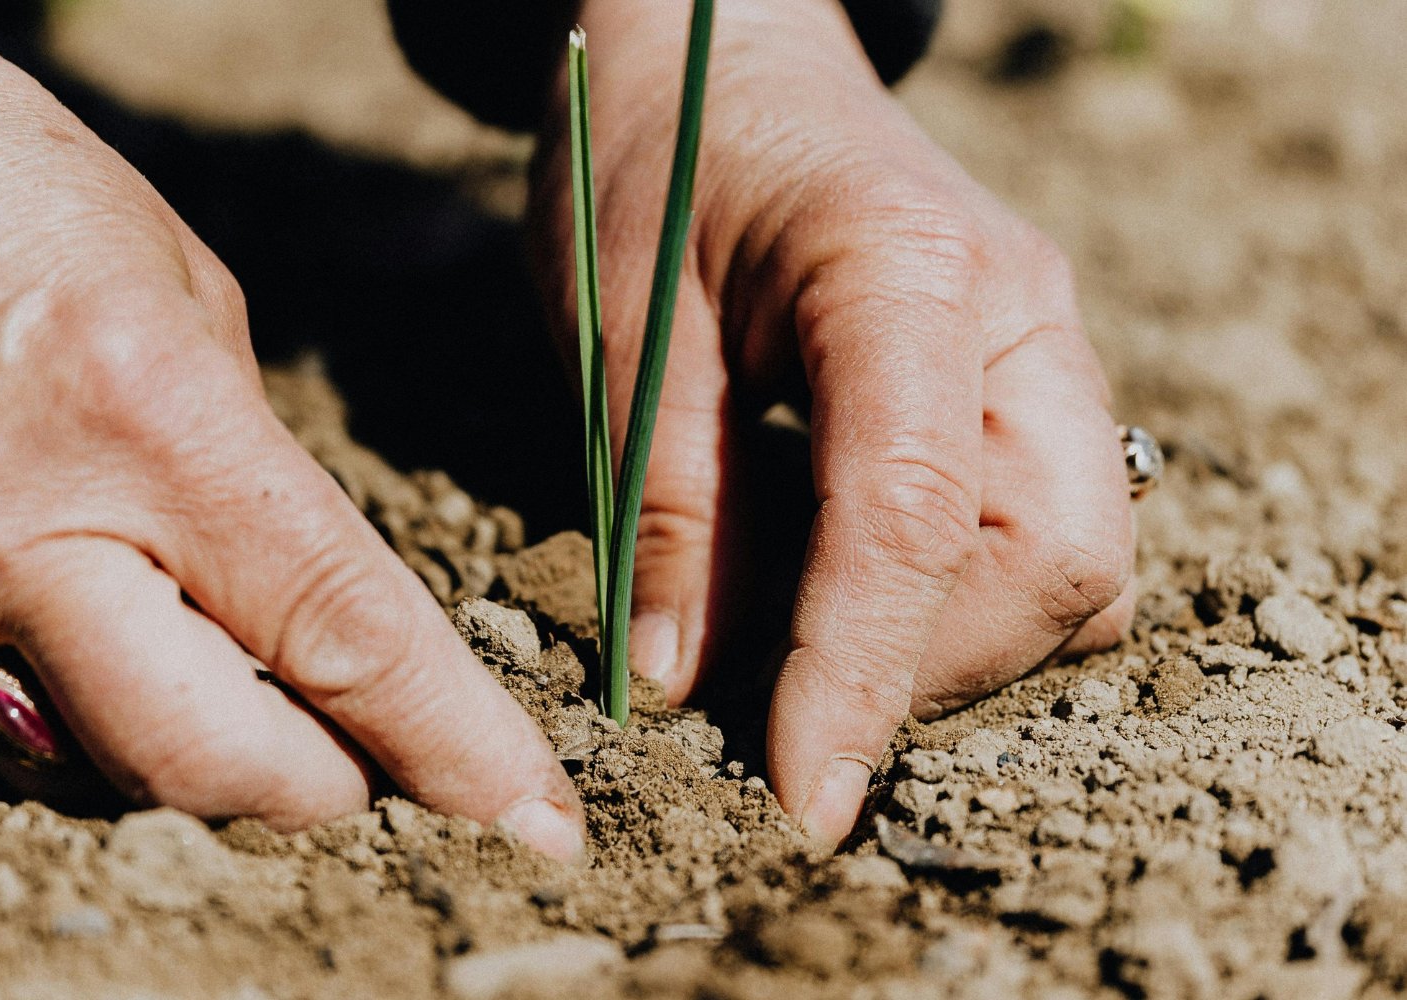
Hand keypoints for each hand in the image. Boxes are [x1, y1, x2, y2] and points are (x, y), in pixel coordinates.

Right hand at [0, 2, 581, 858]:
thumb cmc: (17, 198)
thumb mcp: (191, 305)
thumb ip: (257, 471)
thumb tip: (314, 601)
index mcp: (153, 424)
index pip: (342, 633)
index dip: (454, 744)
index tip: (535, 814)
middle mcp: (33, 537)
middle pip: (216, 762)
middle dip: (332, 790)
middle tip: (390, 767)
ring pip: (110, 772)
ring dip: (222, 770)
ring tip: (282, 718)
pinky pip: (21, 735)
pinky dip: (113, 733)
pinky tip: (155, 673)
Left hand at [534, 0, 1133, 846]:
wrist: (718, 50)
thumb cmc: (656, 155)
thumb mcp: (626, 324)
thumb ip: (670, 506)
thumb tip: (687, 685)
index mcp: (907, 270)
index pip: (916, 517)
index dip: (862, 677)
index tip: (804, 800)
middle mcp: (1021, 314)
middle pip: (1057, 560)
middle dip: (930, 667)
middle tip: (789, 704)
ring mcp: (1043, 346)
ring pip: (1076, 563)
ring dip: (954, 645)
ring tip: (813, 652)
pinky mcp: (1026, 381)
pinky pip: (1048, 533)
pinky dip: (964, 600)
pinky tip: (856, 593)